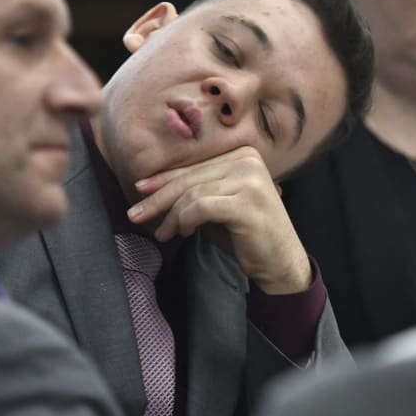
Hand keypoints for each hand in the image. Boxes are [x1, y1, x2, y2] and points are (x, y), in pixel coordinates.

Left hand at [127, 146, 310, 293]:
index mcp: (243, 154)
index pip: (195, 166)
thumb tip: (149, 187)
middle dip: (159, 198)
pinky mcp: (247, 203)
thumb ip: (195, 190)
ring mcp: (250, 180)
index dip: (164, 178)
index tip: (140, 191)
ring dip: (172, 216)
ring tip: (164, 233)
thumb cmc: (246, 234)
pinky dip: (185, 220)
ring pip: (192, 193)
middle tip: (135, 214)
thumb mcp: (217, 205)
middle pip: (190, 178)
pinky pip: (201, 207)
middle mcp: (248, 160)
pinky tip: (183, 232)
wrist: (280, 262)